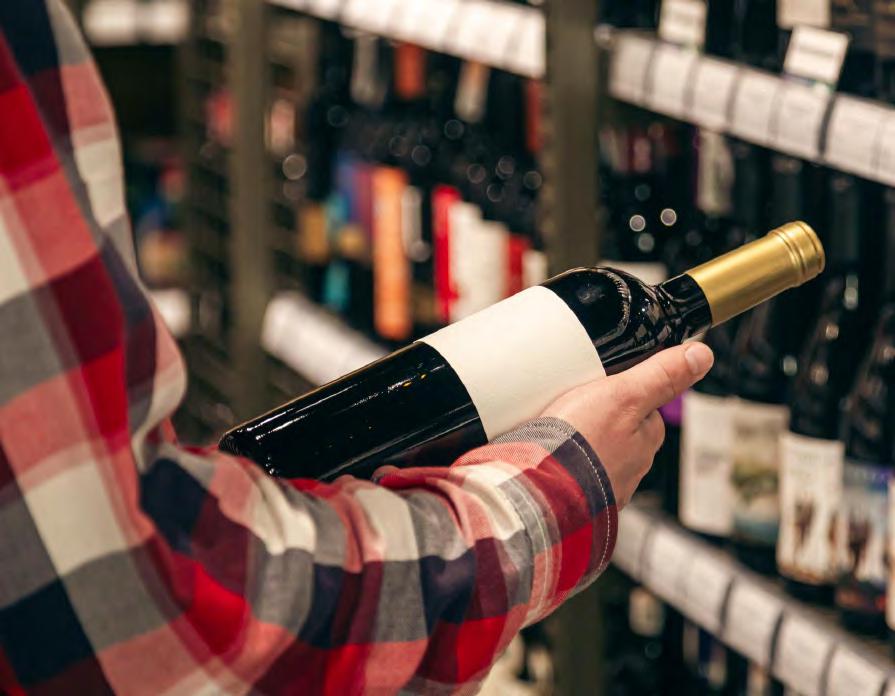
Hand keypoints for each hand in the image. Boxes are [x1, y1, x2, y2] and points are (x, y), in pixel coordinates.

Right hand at [541, 343, 713, 507]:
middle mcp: (630, 468)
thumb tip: (702, 355)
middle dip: (600, 416)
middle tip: (571, 401)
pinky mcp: (574, 495)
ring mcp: (602, 485)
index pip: (647, 407)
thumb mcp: (624, 395)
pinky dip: (561, 460)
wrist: (539, 490)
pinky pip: (571, 470)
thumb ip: (661, 375)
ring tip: (553, 427)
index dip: (627, 389)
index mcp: (647, 442)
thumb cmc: (581, 444)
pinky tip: (546, 451)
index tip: (604, 380)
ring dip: (579, 441)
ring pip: (595, 451)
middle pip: (620, 429)